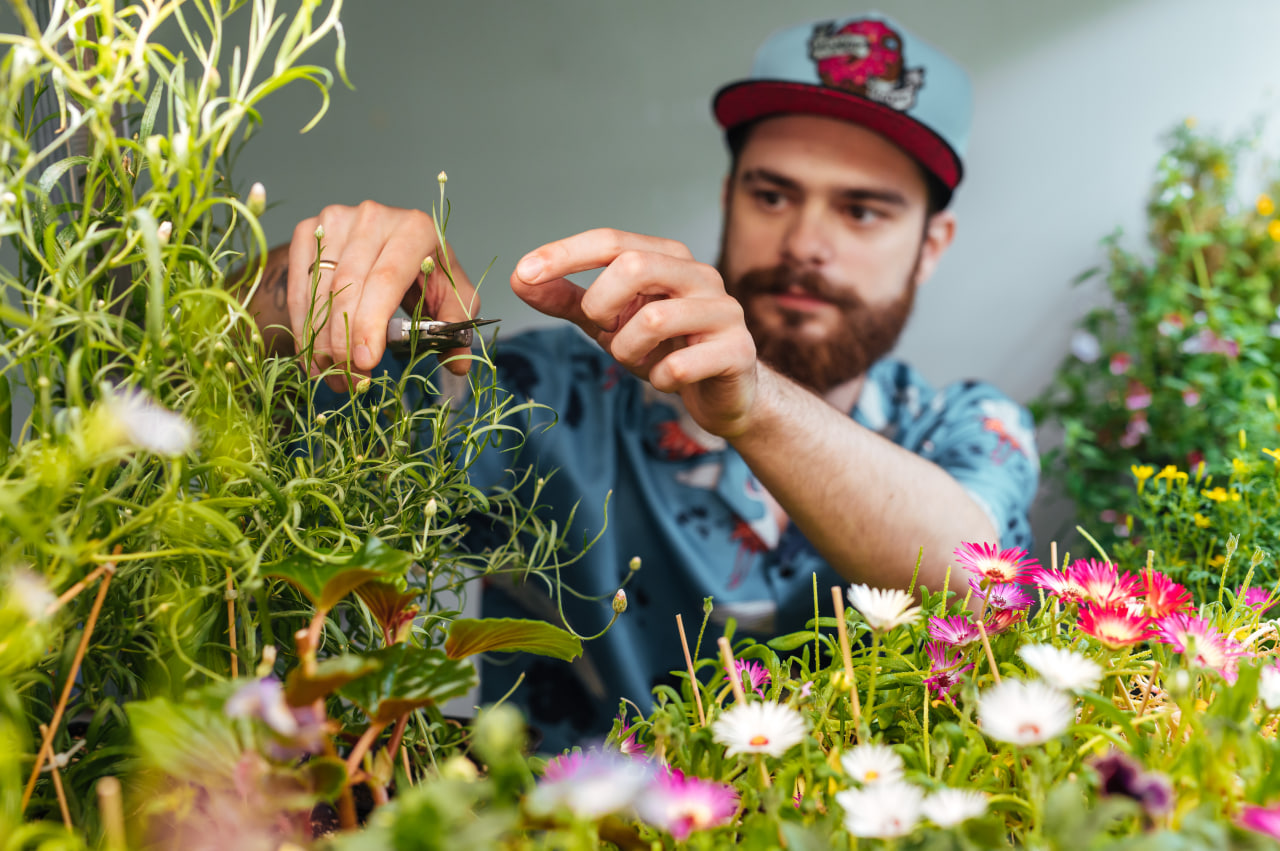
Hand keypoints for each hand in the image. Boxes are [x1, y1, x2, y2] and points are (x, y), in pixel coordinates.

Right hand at [287, 201, 477, 390]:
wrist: (392, 241)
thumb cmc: (426, 269)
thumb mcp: (451, 294)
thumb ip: (456, 328)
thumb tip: (458, 365)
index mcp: (414, 229)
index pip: (386, 279)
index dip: (370, 323)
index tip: (365, 361)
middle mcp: (373, 217)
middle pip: (347, 285)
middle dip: (343, 339)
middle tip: (347, 378)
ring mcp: (336, 220)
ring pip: (319, 288)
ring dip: (320, 338)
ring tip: (330, 373)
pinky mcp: (309, 231)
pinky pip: (300, 284)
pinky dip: (302, 324)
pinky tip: (313, 354)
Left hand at [510, 228, 758, 436]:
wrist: (725, 393)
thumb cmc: (665, 349)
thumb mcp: (609, 321)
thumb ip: (567, 299)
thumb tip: (519, 279)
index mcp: (666, 258)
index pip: (611, 241)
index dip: (564, 254)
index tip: (523, 273)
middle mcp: (698, 274)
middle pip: (633, 266)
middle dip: (601, 305)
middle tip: (603, 329)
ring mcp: (723, 311)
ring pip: (654, 320)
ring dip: (627, 350)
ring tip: (637, 360)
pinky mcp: (736, 351)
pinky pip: (678, 366)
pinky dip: (658, 379)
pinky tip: (665, 380)